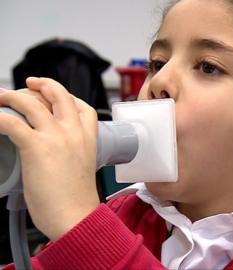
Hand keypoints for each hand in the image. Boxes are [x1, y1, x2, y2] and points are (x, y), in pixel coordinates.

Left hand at [0, 78, 98, 239]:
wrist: (75, 216)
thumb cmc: (76, 201)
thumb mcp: (81, 169)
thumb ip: (69, 154)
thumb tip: (49, 153)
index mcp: (88, 138)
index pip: (82, 107)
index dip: (67, 97)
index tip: (54, 96)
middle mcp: (74, 132)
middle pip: (59, 94)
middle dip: (41, 84)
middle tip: (27, 85)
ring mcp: (56, 137)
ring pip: (31, 102)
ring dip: (11, 97)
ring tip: (0, 98)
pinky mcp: (36, 147)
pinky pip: (11, 123)